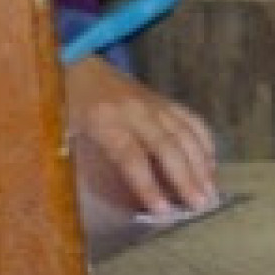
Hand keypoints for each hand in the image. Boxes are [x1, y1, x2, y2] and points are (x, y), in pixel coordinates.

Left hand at [64, 56, 218, 214]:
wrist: (75, 64)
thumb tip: (116, 198)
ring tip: (211, 191)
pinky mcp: (164, 100)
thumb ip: (84, 162)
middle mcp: (135, 110)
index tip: (162, 211)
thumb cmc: (65, 105)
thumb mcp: (63, 132)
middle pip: (167, 146)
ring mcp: (154, 103)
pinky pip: (192, 120)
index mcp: (104, 120)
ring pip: (185, 134)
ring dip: (201, 164)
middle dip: (186, 178)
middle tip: (200, 204)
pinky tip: (211, 164)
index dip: (147, 184)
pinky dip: (205, 142)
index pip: (131, 156)